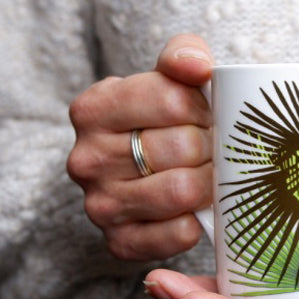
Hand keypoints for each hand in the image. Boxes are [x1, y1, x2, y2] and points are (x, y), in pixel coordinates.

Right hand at [67, 34, 214, 260]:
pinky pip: (177, 234)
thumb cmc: (158, 119)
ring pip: (181, 190)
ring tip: (209, 173)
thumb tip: (197, 66)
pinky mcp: (119, 243)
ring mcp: (99, 205)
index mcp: (92, 109)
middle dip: (210, 146)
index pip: (171, 100)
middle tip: (212, 147)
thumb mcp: (166, 76)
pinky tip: (196, 208)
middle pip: (181, 147)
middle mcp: (87, 159)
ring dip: (209, 182)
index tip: (205, 113)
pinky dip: (197, 221)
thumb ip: (183, 55)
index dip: (203, 106)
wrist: (137, 170)